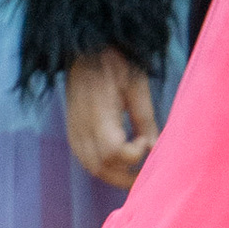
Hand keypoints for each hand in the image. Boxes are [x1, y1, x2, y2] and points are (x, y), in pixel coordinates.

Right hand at [65, 46, 158, 188]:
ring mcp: (74, 131)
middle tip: (149, 176)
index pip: (112, 150)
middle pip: (101, 167)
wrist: (85, 49)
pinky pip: (86, 160)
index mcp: (98, 111)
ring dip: (115, 177)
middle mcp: (81, 126)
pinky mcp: (72, 133)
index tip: (147, 143)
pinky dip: (104, 169)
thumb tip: (156, 148)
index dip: (133, 155)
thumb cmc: (116, 64)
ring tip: (137, 175)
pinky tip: (121, 166)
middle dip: (126, 178)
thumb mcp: (137, 85)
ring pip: (92, 168)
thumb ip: (145, 119)